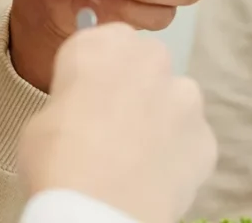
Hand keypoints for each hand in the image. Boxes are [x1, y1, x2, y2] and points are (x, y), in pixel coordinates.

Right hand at [19, 20, 215, 222]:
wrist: (98, 208)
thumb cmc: (56, 159)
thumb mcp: (45, 117)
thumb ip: (75, 100)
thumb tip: (85, 114)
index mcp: (104, 44)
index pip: (103, 44)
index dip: (95, 75)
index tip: (86, 99)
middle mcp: (152, 60)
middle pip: (146, 67)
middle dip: (134, 90)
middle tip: (110, 129)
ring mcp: (186, 99)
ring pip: (175, 102)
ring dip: (160, 121)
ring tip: (134, 158)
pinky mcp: (206, 138)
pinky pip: (190, 141)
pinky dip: (177, 156)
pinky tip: (153, 179)